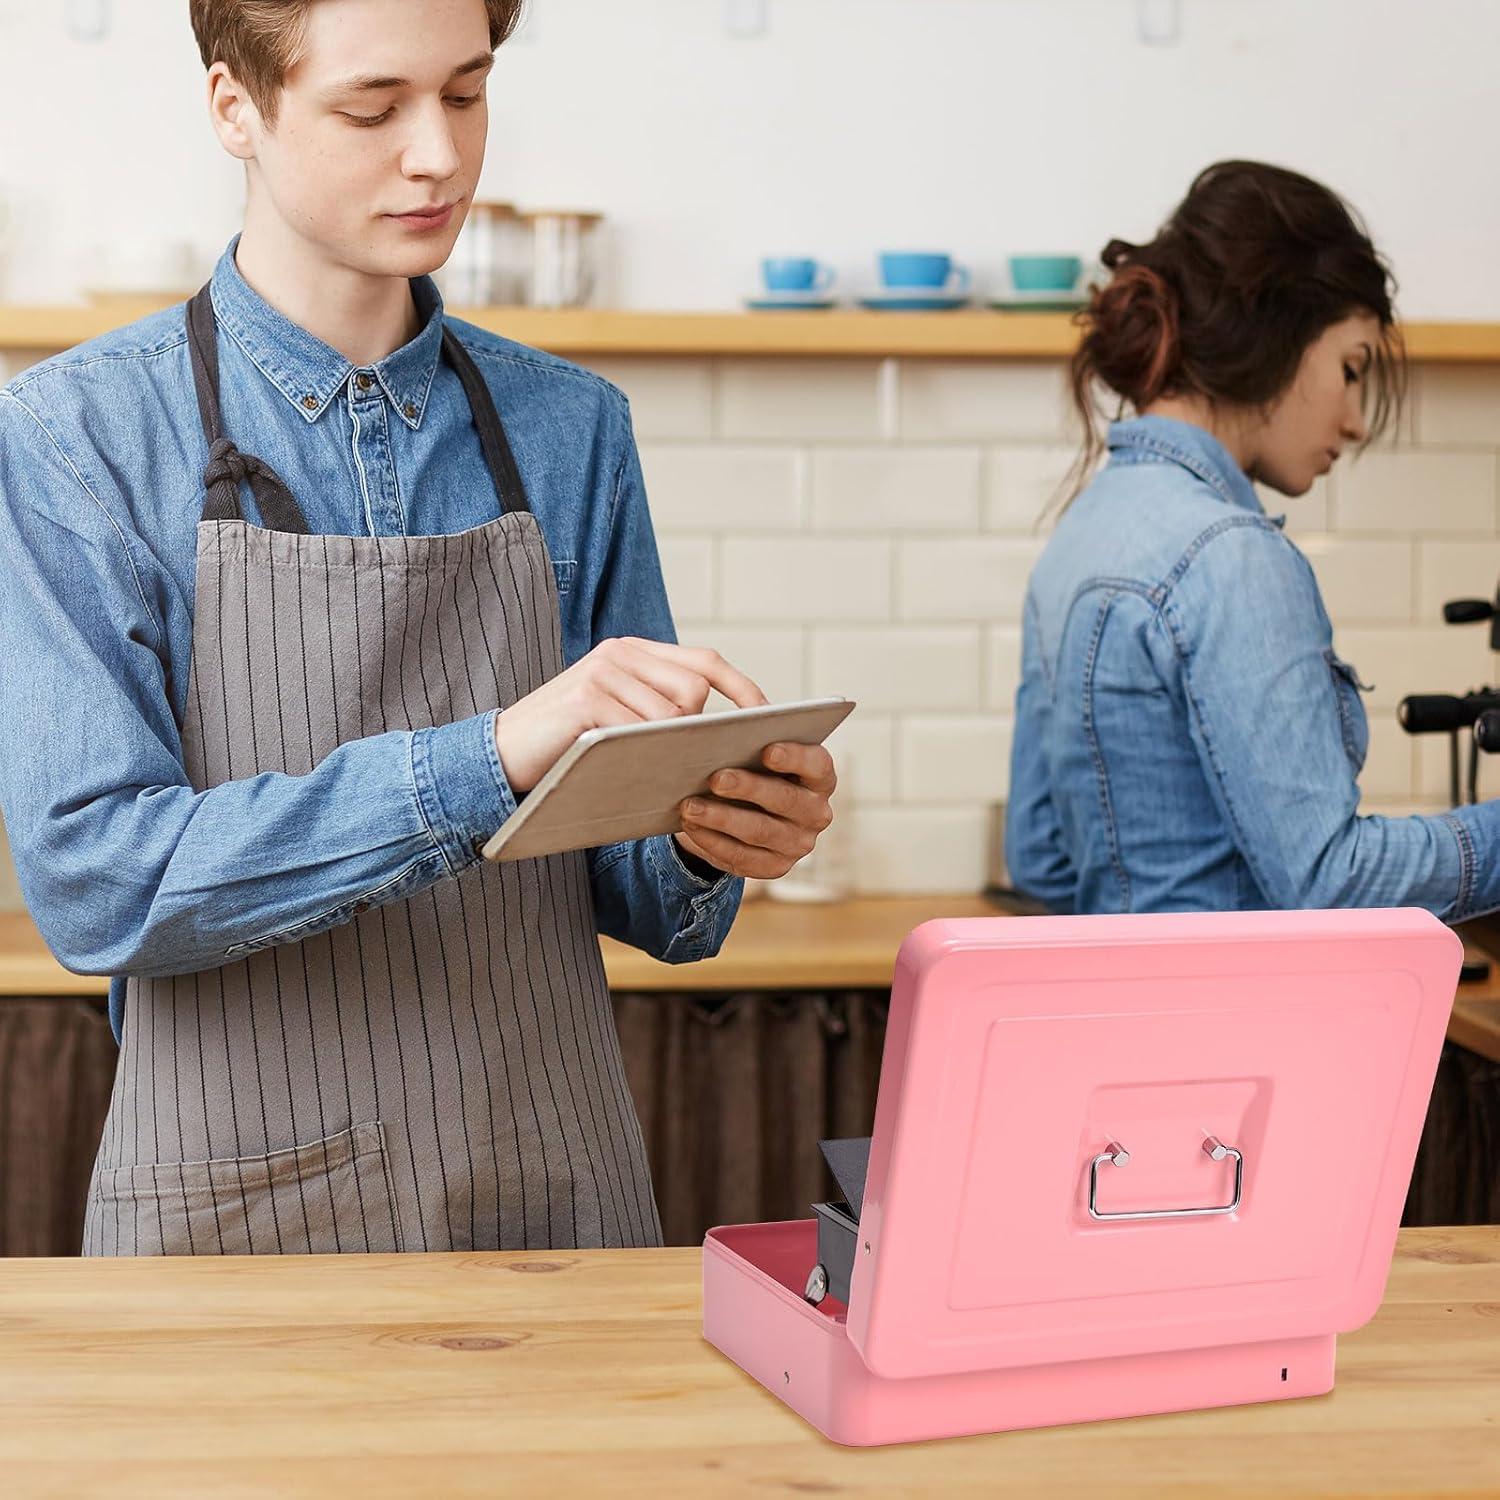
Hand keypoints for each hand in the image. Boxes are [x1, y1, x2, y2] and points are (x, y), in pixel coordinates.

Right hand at [492, 638, 767, 794]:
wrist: (500, 753)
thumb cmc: (568, 746)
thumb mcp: (619, 721)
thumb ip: (660, 713)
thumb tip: (723, 736)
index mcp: (633, 652)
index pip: (705, 662)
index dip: (742, 689)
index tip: (770, 718)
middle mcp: (620, 652)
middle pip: (695, 689)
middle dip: (697, 730)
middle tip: (684, 758)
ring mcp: (602, 671)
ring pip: (672, 713)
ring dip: (668, 748)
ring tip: (648, 767)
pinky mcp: (586, 698)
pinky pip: (639, 727)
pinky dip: (642, 752)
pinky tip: (630, 768)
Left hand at [675, 741, 836, 879]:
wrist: (742, 812)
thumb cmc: (751, 769)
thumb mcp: (755, 749)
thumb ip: (752, 730)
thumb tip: (738, 721)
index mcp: (820, 777)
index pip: (817, 765)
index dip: (795, 757)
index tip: (767, 750)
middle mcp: (816, 813)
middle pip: (786, 799)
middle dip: (748, 788)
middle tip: (715, 778)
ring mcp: (797, 844)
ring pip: (759, 831)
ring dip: (721, 818)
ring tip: (689, 806)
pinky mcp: (774, 866)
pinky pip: (742, 857)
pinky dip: (713, 841)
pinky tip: (691, 826)